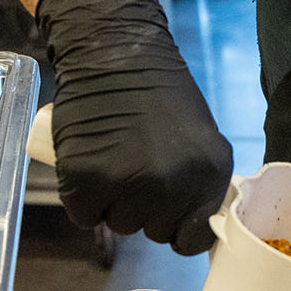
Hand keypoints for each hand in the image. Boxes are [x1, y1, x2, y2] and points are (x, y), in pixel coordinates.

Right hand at [33, 0, 232, 254]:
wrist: (114, 52)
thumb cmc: (157, 92)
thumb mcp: (200, 137)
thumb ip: (201, 181)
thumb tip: (195, 223)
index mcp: (208, 174)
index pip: (194, 238)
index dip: (177, 227)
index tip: (165, 211)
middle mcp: (172, 185)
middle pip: (152, 232)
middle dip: (143, 208)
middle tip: (133, 165)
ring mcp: (127, 186)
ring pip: (118, 225)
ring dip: (112, 203)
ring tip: (112, 159)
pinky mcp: (85, 182)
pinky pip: (84, 215)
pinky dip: (82, 198)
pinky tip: (89, 165)